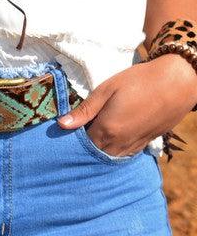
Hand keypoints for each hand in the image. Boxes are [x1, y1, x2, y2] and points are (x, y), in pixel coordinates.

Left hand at [57, 54, 196, 155]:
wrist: (177, 82)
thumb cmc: (138, 81)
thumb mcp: (106, 90)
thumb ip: (85, 110)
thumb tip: (62, 124)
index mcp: (107, 129)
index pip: (81, 143)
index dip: (73, 137)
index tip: (67, 128)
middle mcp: (120, 143)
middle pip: (94, 153)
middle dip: (84, 146)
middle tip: (79, 130)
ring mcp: (135, 145)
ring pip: (110, 156)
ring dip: (99, 149)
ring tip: (94, 133)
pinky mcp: (146, 143)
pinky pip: (125, 154)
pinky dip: (114, 150)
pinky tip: (111, 137)